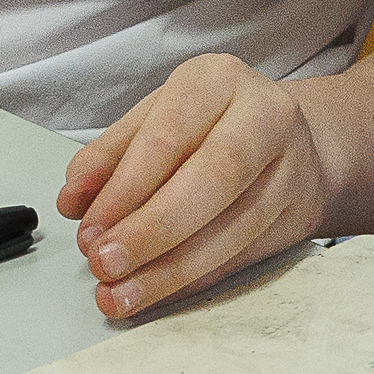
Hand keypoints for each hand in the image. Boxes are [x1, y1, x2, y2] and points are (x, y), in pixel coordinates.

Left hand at [57, 55, 341, 318]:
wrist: (288, 139)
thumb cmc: (210, 124)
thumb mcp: (156, 119)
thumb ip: (110, 156)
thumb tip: (73, 200)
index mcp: (218, 80)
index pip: (170, 137)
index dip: (126, 189)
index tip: (88, 230)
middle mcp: (265, 115)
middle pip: (213, 178)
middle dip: (152, 230)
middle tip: (105, 264)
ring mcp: (292, 166)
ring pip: (234, 227)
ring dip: (170, 270)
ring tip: (122, 293)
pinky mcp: (300, 214)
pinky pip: (244, 255)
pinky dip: (194, 280)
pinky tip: (159, 293)